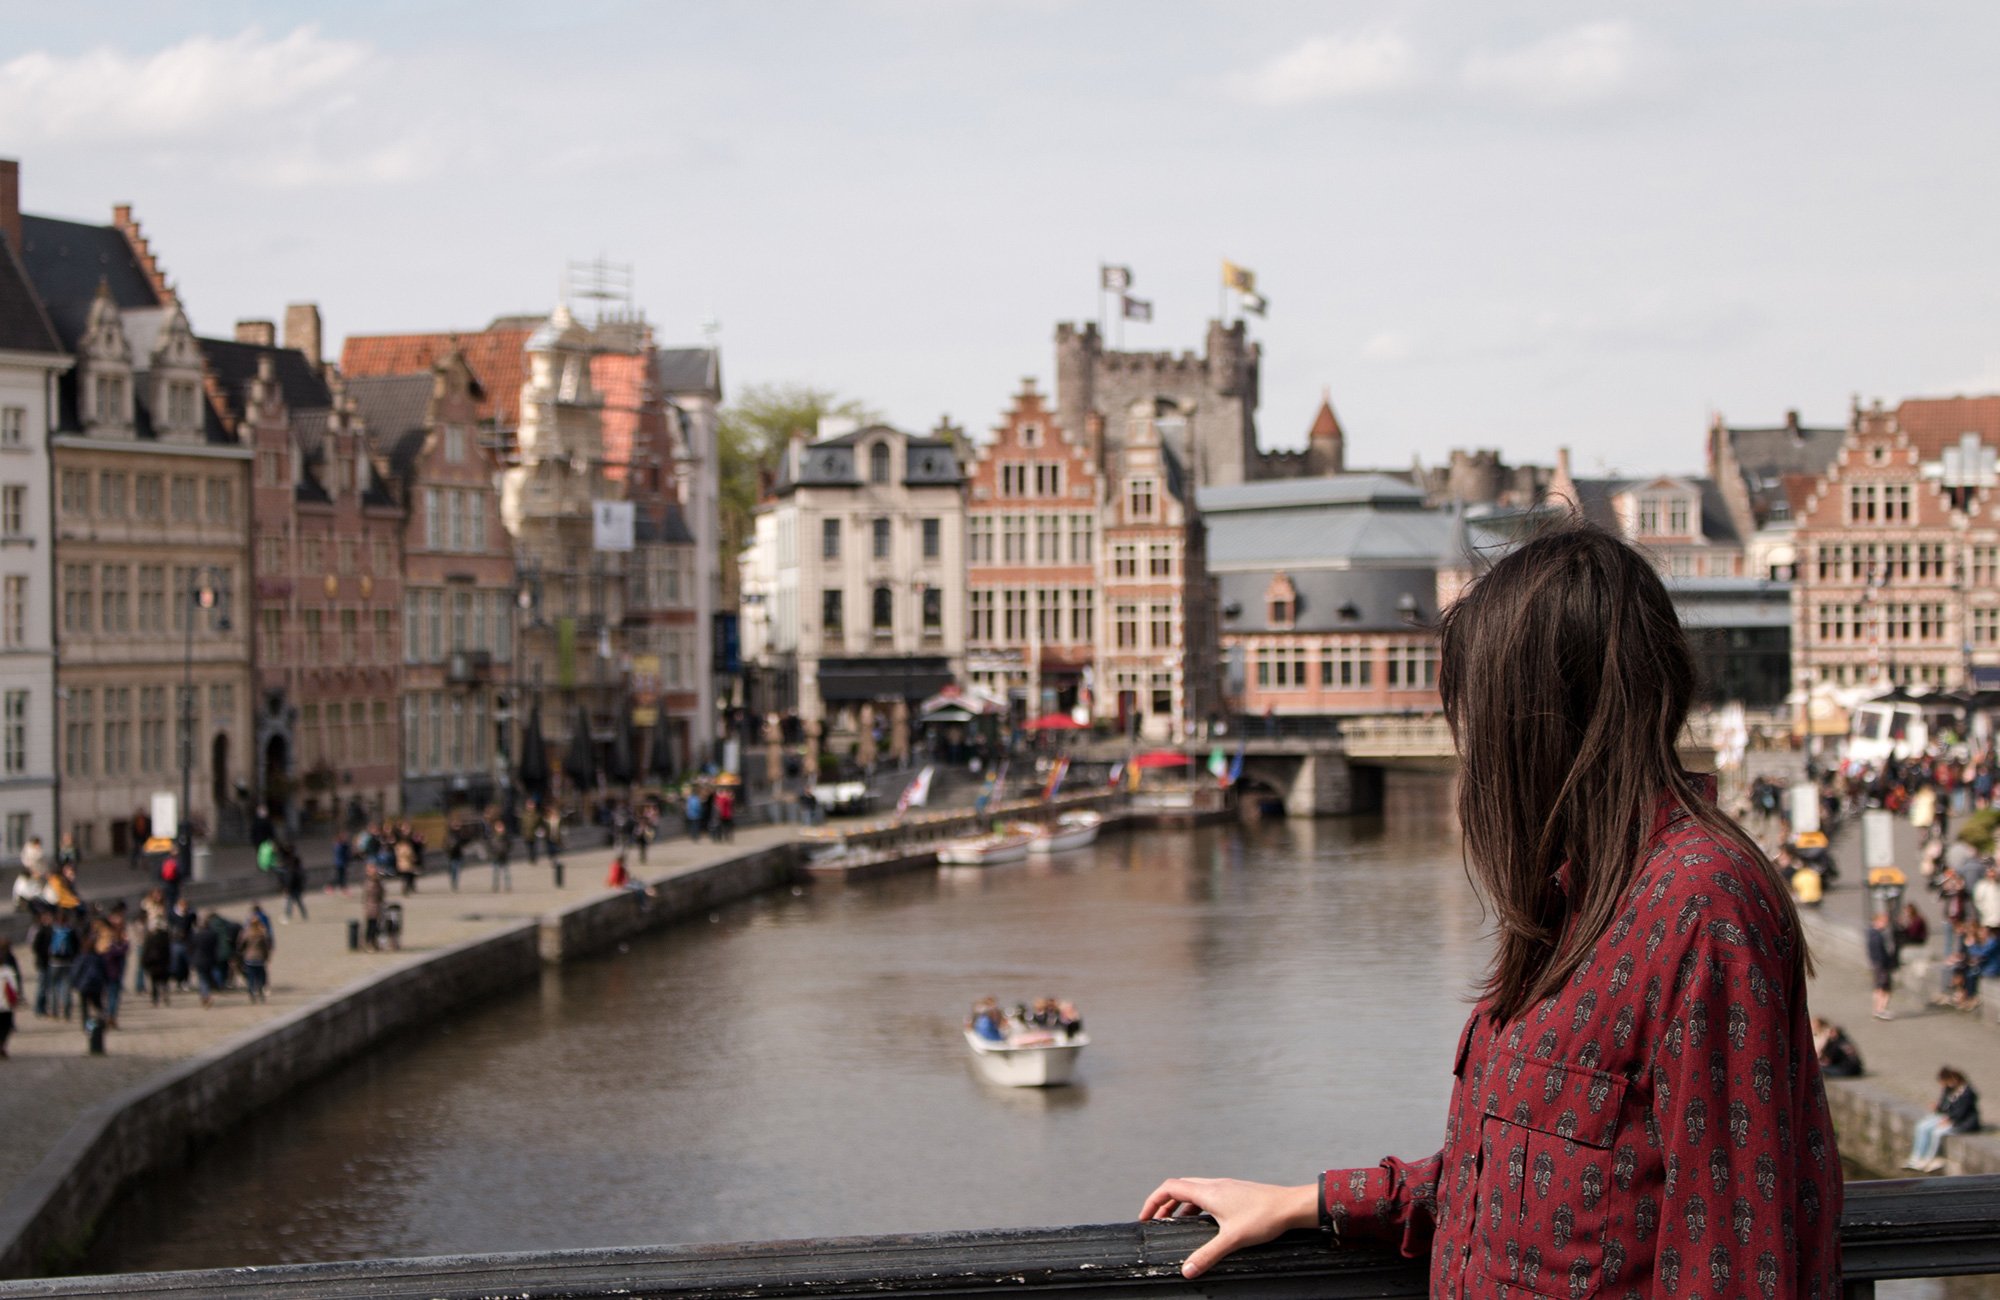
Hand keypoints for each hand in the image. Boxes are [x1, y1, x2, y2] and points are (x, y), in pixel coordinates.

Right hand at [1137, 1178, 1318, 1278]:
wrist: (1290, 1206)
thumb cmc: (1264, 1217)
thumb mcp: (1232, 1240)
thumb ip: (1207, 1255)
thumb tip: (1187, 1270)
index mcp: (1208, 1192)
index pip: (1170, 1188)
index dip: (1153, 1201)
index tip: (1145, 1217)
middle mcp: (1214, 1185)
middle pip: (1179, 1188)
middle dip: (1164, 1204)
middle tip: (1158, 1222)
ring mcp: (1225, 1187)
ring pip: (1194, 1190)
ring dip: (1181, 1205)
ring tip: (1177, 1223)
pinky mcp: (1235, 1192)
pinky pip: (1208, 1195)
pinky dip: (1197, 1206)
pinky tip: (1204, 1222)